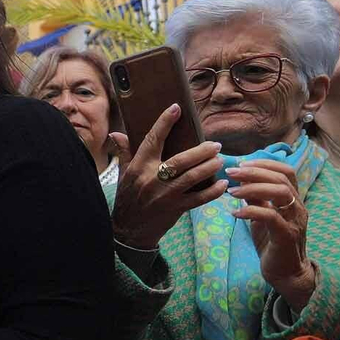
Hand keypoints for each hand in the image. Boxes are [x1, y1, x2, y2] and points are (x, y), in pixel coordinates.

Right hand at [110, 104, 228, 249]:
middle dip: (202, 151)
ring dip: (210, 167)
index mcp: (139, 167)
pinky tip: (222, 183)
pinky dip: (213, 191)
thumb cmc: (128, 198)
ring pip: (192, 177)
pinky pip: (199, 198)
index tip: (176, 109)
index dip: (165, 123)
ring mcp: (165, 195)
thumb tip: (117, 133)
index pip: (153, 140)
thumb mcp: (124, 174)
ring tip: (220, 160)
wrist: (129, 230)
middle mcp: (152, 179)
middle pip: (181, 160)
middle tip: (215, 145)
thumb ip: (125, 152)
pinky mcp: (176, 209)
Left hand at [228, 160, 316, 310]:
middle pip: (281, 178)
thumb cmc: (273, 243)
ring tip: (231, 192)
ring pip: (280, 193)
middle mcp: (298, 207)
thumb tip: (242, 181)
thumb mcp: (262, 218)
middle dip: (254, 172)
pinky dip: (251, 211)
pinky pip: (270, 216)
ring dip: (252, 188)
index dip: (264, 164)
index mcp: (293, 200)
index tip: (241, 164)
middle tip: (231, 173)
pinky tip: (235, 213)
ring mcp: (294, 220)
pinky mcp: (286, 235)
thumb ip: (256, 200)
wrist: (286, 272)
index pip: (286, 171)